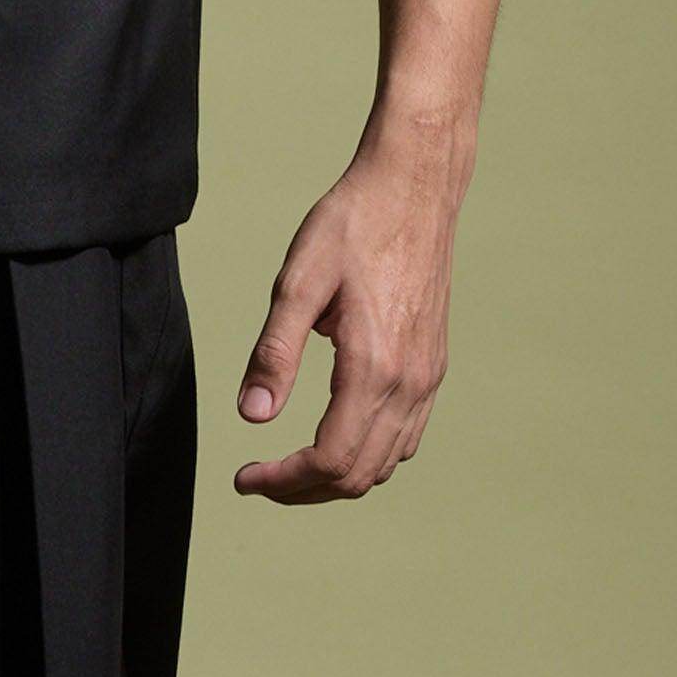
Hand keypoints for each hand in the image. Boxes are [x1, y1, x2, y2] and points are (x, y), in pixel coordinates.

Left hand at [231, 128, 465, 502]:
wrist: (414, 188)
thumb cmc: (352, 225)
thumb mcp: (298, 282)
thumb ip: (274, 353)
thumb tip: (252, 416)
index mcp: (373, 366)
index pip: (329, 459)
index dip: (283, 481)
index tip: (244, 477)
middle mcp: (409, 382)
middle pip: (358, 475)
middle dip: (303, 489)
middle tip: (258, 478)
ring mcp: (427, 376)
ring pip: (386, 463)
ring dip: (336, 478)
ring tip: (288, 467)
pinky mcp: (433, 365)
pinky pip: (406, 436)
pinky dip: (368, 456)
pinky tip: (335, 436)